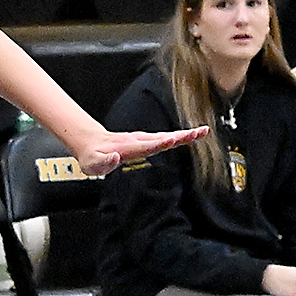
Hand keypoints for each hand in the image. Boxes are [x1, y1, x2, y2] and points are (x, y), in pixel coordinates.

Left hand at [67, 123, 207, 177]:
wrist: (92, 144)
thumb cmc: (93, 156)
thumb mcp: (93, 163)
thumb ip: (103, 161)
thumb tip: (113, 157)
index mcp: (128, 148)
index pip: (147, 147)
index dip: (160, 144)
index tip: (172, 140)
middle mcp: (138, 142)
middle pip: (163, 138)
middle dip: (181, 136)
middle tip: (199, 133)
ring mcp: (143, 140)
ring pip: (167, 136)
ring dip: (185, 134)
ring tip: (202, 132)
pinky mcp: (147, 141)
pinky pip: (166, 137)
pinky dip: (181, 136)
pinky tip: (193, 135)